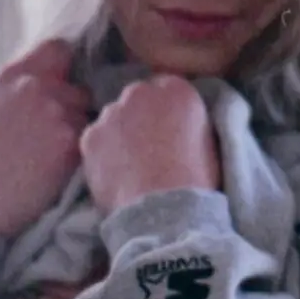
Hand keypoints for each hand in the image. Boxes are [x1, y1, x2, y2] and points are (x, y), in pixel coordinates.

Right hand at [0, 38, 92, 238]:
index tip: (62, 85)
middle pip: (77, 87)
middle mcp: (34, 86)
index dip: (63, 68)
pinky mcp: (69, 142)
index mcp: (8, 76)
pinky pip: (87, 141)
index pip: (56, 49)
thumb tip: (8, 101)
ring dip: (76, 134)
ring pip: (86, 116)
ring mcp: (55, 112)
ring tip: (52, 159)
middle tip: (56, 135)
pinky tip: (57, 172)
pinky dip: (78, 156)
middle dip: (72, 108)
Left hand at [79, 74, 221, 217]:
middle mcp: (140, 92)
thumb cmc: (197, 180)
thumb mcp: (209, 141)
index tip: (168, 128)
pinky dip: (102, 152)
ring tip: (130, 164)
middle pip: (138, 97)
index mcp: (177, 90)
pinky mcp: (90, 136)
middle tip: (148, 146)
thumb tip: (181, 123)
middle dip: (141, 115)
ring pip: (114, 118)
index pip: (168, 88)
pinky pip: (96, 140)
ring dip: (120, 132)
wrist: (164, 210)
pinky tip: (114, 173)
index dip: (167, 110)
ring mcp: (111, 113)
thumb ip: (191, 121)